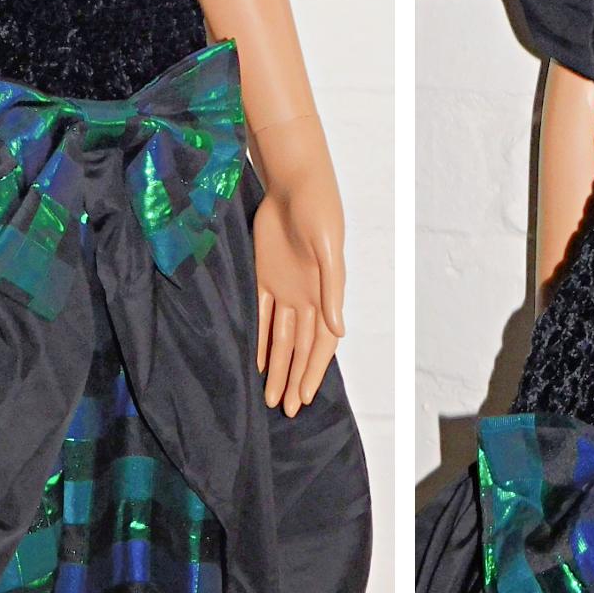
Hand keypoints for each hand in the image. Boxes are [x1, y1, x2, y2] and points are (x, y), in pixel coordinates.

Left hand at [249, 138, 346, 419]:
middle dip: (292, 377)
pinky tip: (254, 360)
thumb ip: (331, 291)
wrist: (294, 183)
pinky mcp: (264, 275)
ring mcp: (285, 287)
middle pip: (298, 347)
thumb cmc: (319, 211)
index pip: (320, 344)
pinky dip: (258, 338)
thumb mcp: (328, 250)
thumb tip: (339, 331)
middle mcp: (306, 296)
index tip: (303, 400)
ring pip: (279, 337)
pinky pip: (260, 315)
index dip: (312, 373)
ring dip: (275, 365)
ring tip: (268, 395)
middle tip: (283, 410)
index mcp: (325, 294)